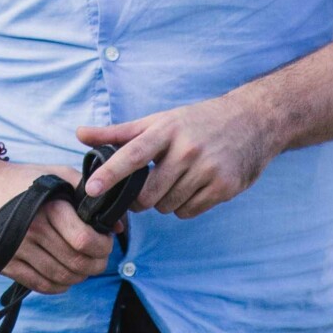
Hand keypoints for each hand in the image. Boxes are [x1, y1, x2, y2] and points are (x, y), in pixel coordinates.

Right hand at [0, 160, 112, 294]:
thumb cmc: (16, 180)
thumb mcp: (53, 174)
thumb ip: (87, 193)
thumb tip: (117, 224)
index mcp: (48, 207)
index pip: (84, 240)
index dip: (102, 246)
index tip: (105, 241)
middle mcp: (33, 231)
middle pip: (76, 263)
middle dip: (96, 264)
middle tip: (100, 257)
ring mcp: (18, 251)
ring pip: (61, 277)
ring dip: (80, 276)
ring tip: (84, 266)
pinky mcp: (6, 265)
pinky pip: (40, 285)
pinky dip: (59, 286)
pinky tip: (65, 277)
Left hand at [77, 95, 280, 219]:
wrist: (253, 121)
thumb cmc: (197, 121)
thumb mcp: (159, 120)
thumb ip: (118, 132)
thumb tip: (79, 134)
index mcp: (166, 130)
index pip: (132, 155)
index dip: (110, 175)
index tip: (91, 190)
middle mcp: (186, 149)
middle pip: (147, 195)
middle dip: (141, 199)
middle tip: (149, 186)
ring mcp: (207, 169)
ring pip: (167, 206)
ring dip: (165, 200)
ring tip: (178, 180)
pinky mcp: (224, 187)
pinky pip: (188, 212)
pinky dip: (185, 206)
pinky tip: (194, 187)